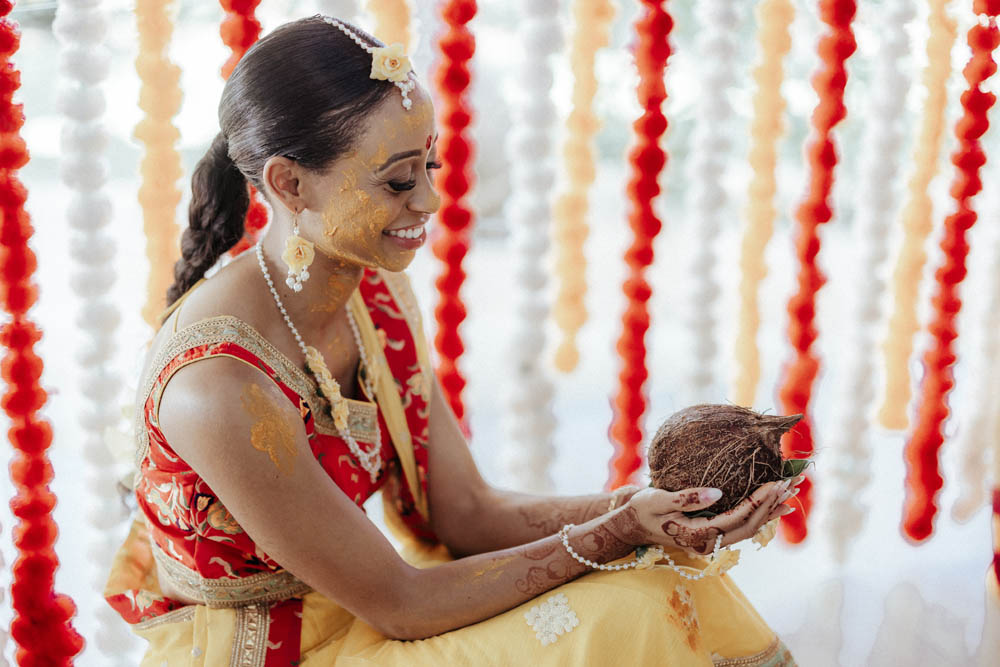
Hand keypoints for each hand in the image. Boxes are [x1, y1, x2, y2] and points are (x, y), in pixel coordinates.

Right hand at [611, 478, 801, 555]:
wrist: (632, 524)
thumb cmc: (642, 509)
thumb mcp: (658, 500)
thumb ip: (686, 498)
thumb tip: (718, 494)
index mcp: (698, 535)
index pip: (737, 518)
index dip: (758, 501)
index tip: (775, 482)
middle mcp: (709, 542)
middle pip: (750, 525)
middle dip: (772, 503)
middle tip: (792, 482)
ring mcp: (712, 540)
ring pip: (749, 527)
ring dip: (770, 509)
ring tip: (790, 491)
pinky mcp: (712, 533)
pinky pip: (741, 525)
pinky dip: (760, 513)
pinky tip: (774, 504)